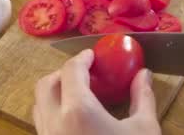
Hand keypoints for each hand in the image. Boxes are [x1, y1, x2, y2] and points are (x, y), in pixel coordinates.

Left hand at [33, 49, 161, 134]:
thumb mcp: (144, 130)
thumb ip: (143, 98)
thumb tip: (144, 75)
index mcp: (78, 111)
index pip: (71, 70)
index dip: (82, 58)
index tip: (92, 55)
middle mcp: (55, 123)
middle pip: (46, 84)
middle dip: (63, 73)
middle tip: (85, 73)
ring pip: (39, 106)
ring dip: (55, 93)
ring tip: (80, 95)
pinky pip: (43, 125)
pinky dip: (54, 113)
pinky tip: (76, 120)